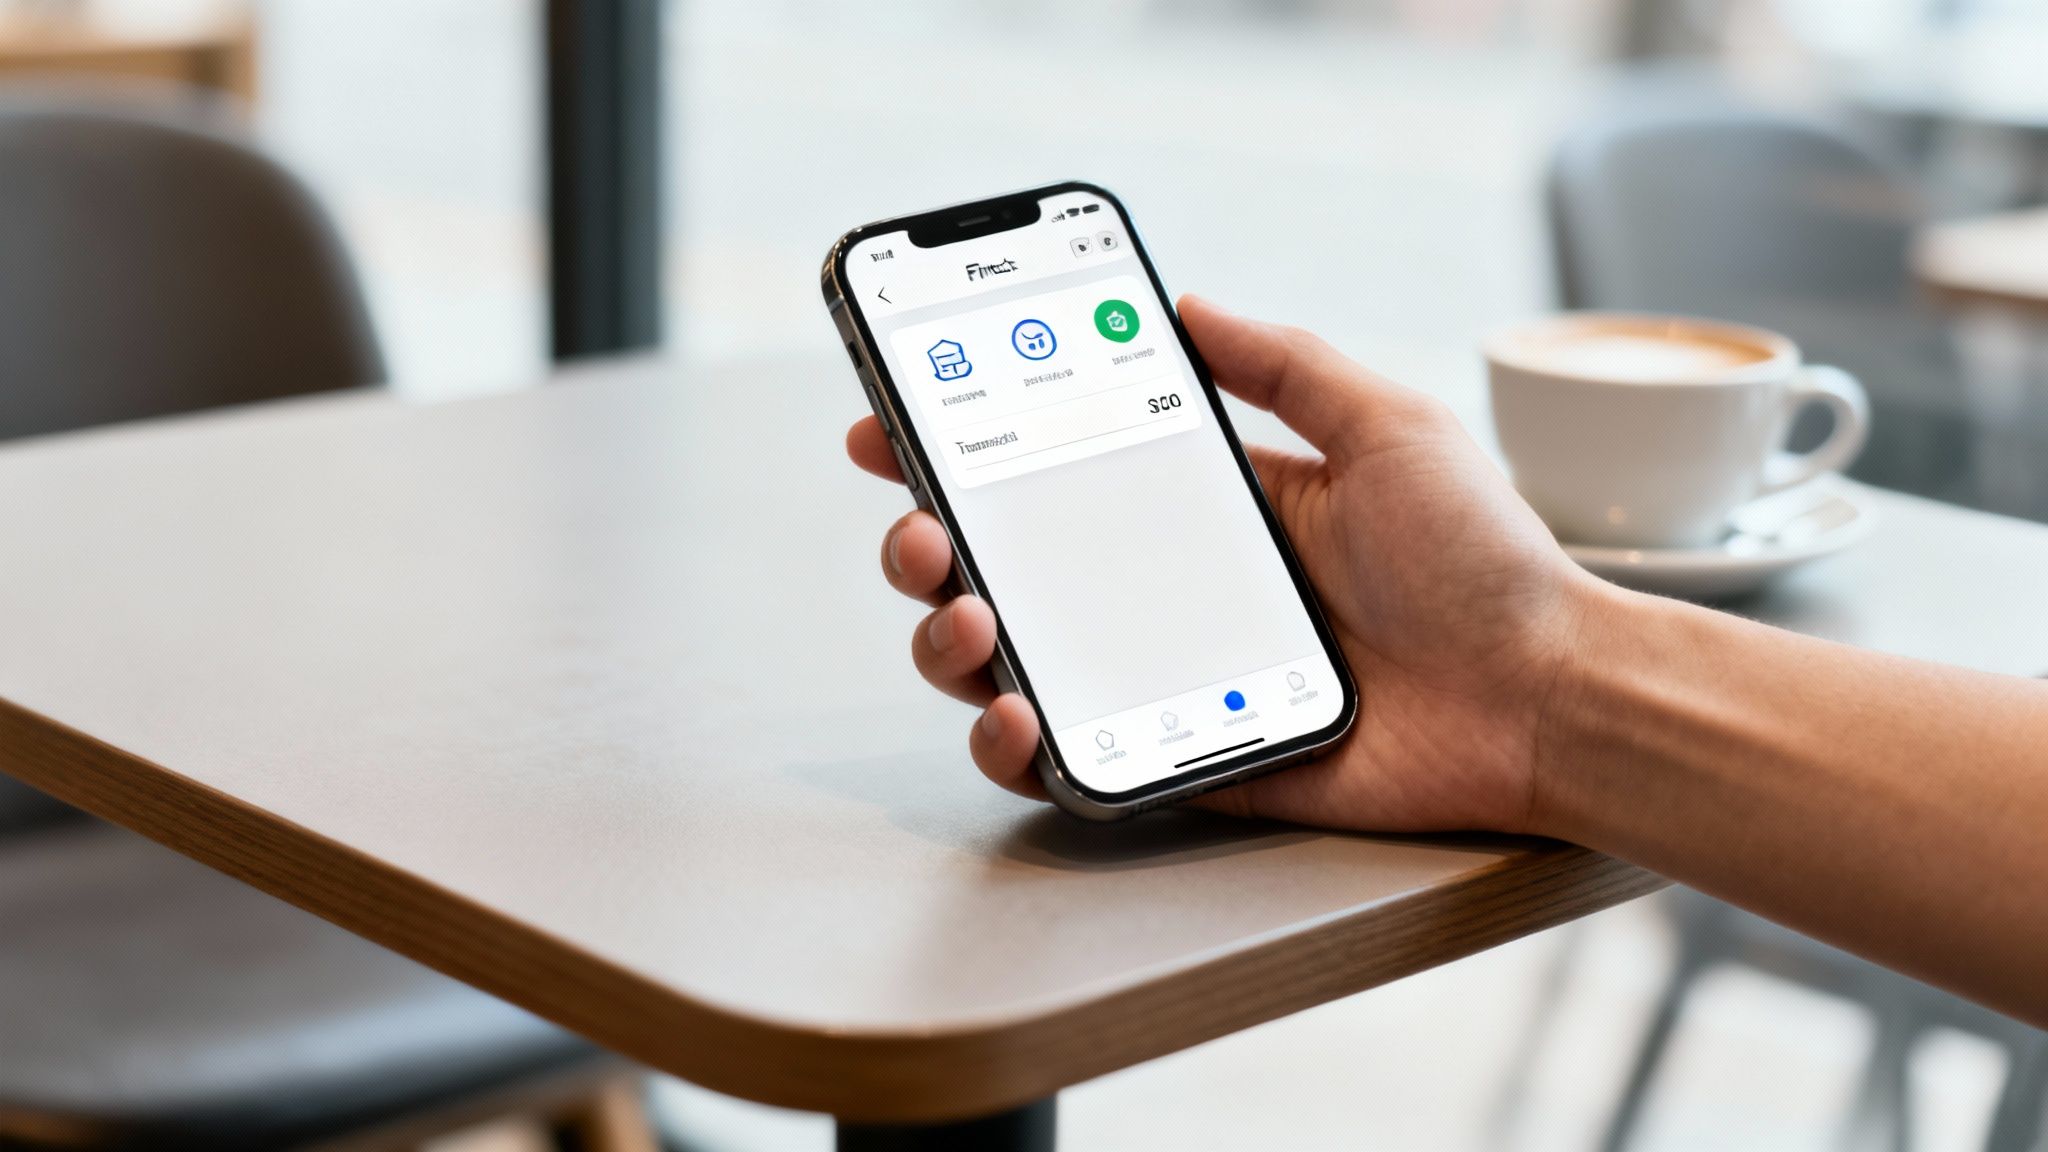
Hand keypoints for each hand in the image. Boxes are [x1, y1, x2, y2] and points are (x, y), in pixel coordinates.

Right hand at [846, 296, 1600, 832]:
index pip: (1057, 470)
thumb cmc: (1482, 560)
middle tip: (927, 533)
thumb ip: (1285, 365)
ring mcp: (1168, 677)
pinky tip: (1013, 717)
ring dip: (953, 642)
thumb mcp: (1386, 427)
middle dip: (931, 546)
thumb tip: (1185, 303)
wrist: (1543, 696)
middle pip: (1007, 569)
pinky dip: (1016, 747)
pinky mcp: (1184, 756)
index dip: (965, 449)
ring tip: (970, 621)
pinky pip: (1072, 760)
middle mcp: (1171, 589)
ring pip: (1012, 666)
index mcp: (1210, 506)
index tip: (892, 426)